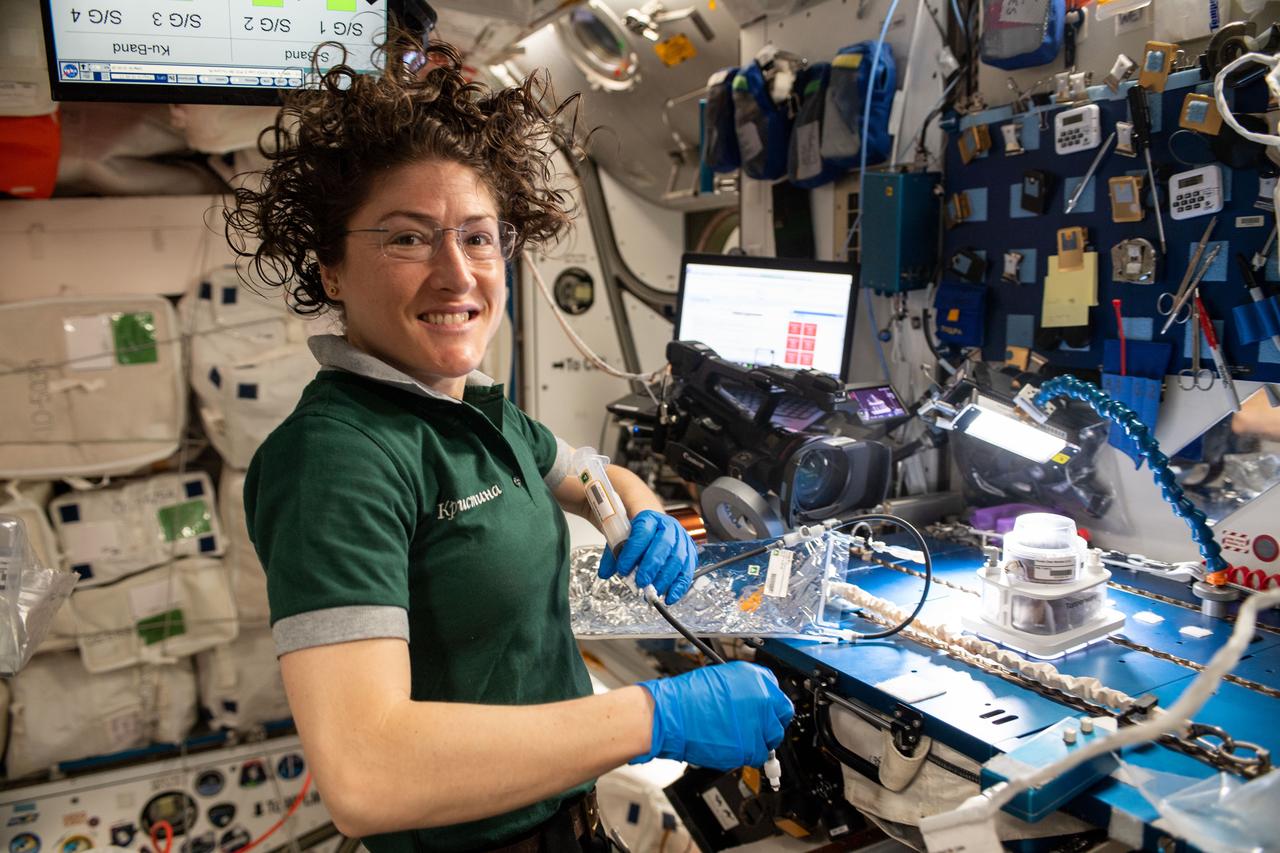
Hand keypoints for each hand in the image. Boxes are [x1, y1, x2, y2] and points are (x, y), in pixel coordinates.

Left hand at [598, 510, 695, 603]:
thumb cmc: (639, 535)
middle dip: (651, 566)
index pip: (642, 532)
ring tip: (652, 592)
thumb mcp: (623, 538)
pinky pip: (687, 571)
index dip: (632, 552)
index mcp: (650, 518)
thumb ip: (613, 554)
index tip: (623, 568)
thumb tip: (604, 573)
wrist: (655, 529)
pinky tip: (669, 597)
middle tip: (641, 582)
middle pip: (663, 545)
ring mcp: (682, 539)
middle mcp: (669, 526)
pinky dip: (679, 587)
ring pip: (677, 559)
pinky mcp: (690, 553)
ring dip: (664, 579)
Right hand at [632, 661, 793, 768]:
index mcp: (757, 678)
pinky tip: (730, 745)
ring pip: (770, 740)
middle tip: (753, 728)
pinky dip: (746, 754)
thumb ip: (745, 690)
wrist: (672, 715)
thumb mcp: (722, 679)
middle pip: (781, 718)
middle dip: (769, 725)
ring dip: (758, 741)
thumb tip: (754, 701)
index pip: (778, 696)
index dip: (770, 708)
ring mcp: (759, 725)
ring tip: (735, 737)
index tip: (764, 714)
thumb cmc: (688, 697)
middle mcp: (763, 699)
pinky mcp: (750, 748)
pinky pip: (757, 756)